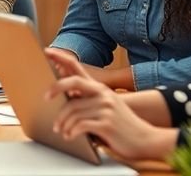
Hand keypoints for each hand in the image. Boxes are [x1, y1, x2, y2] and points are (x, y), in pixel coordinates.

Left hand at [44, 49, 172, 162]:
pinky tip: (70, 137)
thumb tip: (65, 104)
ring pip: (72, 110)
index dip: (61, 57)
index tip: (47, 51)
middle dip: (55, 88)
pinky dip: (71, 132)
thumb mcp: (107, 108)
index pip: (77, 67)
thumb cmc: (122, 126)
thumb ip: (89, 103)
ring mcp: (105, 108)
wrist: (145, 139)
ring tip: (61, 131)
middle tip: (45, 98)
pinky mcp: (106, 123)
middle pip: (72, 82)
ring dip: (63, 123)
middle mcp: (102, 94)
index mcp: (100, 89)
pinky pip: (80, 126)